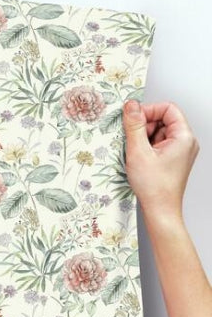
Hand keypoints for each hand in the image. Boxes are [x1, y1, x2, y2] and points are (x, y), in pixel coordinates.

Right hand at [122, 99, 199, 218]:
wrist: (160, 210)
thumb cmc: (154, 187)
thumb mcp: (138, 152)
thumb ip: (134, 126)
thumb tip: (131, 106)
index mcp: (184, 137)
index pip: (168, 108)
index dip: (149, 110)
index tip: (133, 119)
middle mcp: (185, 142)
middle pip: (163, 120)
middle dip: (145, 126)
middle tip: (132, 139)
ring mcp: (180, 151)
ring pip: (159, 132)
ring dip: (144, 138)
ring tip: (136, 153)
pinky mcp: (172, 159)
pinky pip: (158, 144)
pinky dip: (146, 148)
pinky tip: (139, 159)